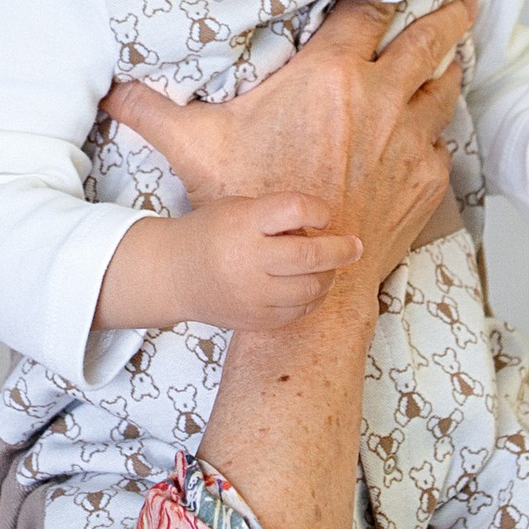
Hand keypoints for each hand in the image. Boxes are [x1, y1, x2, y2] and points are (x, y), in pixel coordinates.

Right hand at [95, 192, 363, 336]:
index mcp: (243, 223)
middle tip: (355, 247)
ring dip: (328, 276)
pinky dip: (312, 298)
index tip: (324, 216)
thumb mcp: (237, 209)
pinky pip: (299, 311)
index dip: (319, 211)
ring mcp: (252, 294)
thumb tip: (322, 231)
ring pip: (311, 288)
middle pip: (311, 255)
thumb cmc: (211, 233)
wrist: (173, 274)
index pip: (296, 210)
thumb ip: (276, 216)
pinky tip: (309, 286)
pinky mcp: (255, 319)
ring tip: (328, 268)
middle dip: (341, 250)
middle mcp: (248, 259)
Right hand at [106, 0, 474, 290]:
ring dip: (450, 68)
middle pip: (428, 40)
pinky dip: (437, 129)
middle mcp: (380, 100)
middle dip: (450, 14)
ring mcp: (409, 139)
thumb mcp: (197, 148)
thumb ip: (154, 109)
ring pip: (443, 89)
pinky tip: (432, 124)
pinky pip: (440, 141)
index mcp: (332, 76)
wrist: (306, 277)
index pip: (369, 11)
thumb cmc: (253, 206)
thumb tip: (112, 89)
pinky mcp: (427, 178)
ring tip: (455, 53)